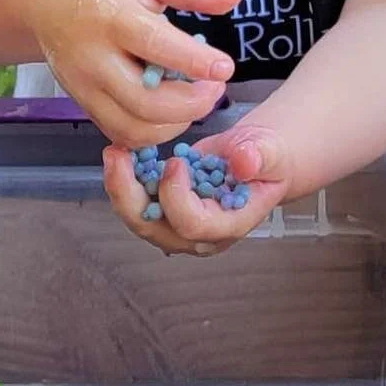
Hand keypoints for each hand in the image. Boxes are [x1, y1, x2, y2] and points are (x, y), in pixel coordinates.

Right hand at [20, 0, 239, 146]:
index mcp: (111, 16)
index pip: (155, 45)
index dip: (194, 62)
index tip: (225, 68)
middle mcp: (93, 58)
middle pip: (146, 101)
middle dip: (192, 104)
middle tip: (216, 87)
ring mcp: (83, 87)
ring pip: (134, 128)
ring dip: (176, 124)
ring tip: (196, 99)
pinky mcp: (82, 104)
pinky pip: (121, 134)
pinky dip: (153, 132)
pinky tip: (172, 111)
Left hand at [102, 119, 293, 255]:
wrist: (256, 159)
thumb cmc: (266, 157)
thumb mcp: (270, 150)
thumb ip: (259, 157)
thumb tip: (242, 162)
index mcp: (229, 225)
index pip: (192, 225)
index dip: (176, 196)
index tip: (175, 162)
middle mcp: (199, 235)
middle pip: (154, 229)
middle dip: (129, 195)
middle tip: (118, 155)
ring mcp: (178, 226)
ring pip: (138, 219)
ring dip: (120, 186)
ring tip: (114, 152)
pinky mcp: (163, 211)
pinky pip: (135, 203)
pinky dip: (124, 179)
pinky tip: (122, 152)